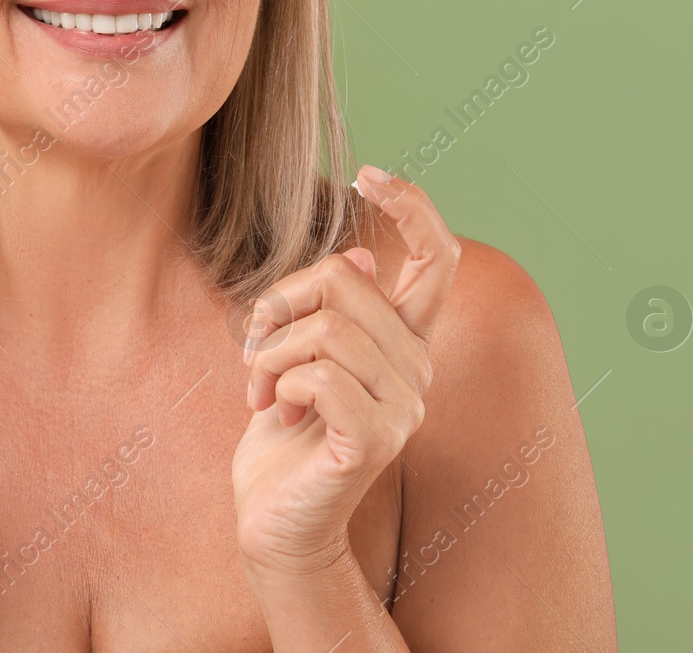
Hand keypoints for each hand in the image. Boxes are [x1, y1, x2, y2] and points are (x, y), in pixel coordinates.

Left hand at [231, 165, 459, 582]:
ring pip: (324, 326)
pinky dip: (277, 385)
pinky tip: (273, 412)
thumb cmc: (281, 436)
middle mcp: (416, 369)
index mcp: (402, 342)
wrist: (273, 519)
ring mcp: (403, 406)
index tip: (369, 174)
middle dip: (277, 305)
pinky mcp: (375, 438)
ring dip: (268, 353)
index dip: (414, 205)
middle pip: (344, 279)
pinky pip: (317, 374)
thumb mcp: (293, 356)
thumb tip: (361, 260)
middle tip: (254, 354)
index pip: (439, 258)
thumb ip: (327, 311)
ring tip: (259, 390)